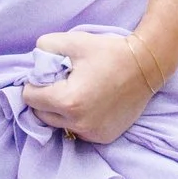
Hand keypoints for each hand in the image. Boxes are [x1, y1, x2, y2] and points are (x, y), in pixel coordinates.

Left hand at [18, 29, 161, 144]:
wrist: (147, 65)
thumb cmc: (108, 52)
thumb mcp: (71, 41)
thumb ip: (42, 48)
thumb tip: (33, 65)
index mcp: (68, 101)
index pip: (29, 98)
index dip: (36, 82)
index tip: (53, 74)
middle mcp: (79, 123)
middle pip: (40, 114)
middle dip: (46, 98)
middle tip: (64, 82)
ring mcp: (92, 133)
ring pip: (58, 124)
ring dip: (60, 110)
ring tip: (78, 91)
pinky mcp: (104, 137)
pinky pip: (76, 130)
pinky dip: (76, 119)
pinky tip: (90, 103)